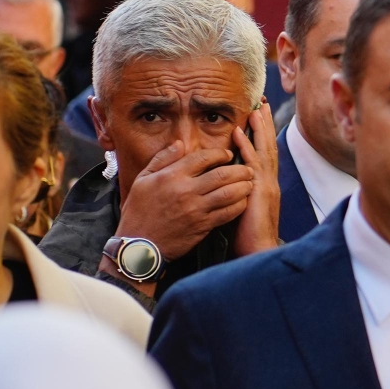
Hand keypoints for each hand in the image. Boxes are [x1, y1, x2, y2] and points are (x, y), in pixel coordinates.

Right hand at [116, 137, 251, 260]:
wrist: (139, 244)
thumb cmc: (139, 211)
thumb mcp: (142, 179)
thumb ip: (162, 159)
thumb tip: (180, 144)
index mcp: (172, 176)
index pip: (203, 157)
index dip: (220, 154)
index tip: (228, 155)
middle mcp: (186, 191)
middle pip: (222, 174)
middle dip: (240, 169)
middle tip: (248, 168)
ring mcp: (196, 209)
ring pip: (229, 193)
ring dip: (244, 186)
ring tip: (250, 183)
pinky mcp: (203, 226)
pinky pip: (227, 213)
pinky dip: (239, 205)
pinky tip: (243, 201)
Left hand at [232, 102, 284, 255]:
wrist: (258, 253)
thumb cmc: (248, 237)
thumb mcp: (242, 209)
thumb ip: (238, 193)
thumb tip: (226, 183)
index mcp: (265, 186)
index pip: (265, 154)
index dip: (263, 134)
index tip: (259, 116)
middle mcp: (269, 182)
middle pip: (268, 146)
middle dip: (265, 124)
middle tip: (262, 102)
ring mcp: (266, 185)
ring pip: (264, 150)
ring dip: (259, 128)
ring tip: (255, 108)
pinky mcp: (259, 191)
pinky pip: (252, 164)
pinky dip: (246, 146)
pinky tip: (240, 132)